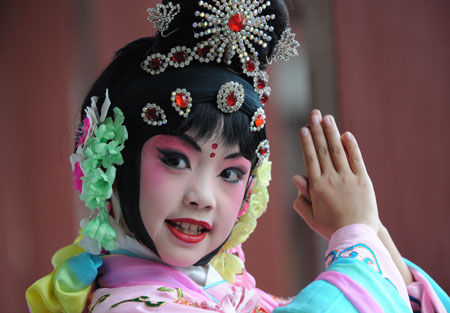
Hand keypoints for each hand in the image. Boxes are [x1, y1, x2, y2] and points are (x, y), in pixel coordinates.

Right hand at [292, 110, 379, 240]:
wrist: (356, 236)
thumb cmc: (331, 228)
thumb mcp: (310, 216)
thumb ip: (301, 198)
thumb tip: (296, 177)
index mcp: (316, 187)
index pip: (310, 158)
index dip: (306, 142)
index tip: (303, 129)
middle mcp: (331, 178)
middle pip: (322, 150)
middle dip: (317, 130)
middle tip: (314, 115)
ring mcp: (348, 178)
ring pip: (337, 151)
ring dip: (332, 133)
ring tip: (327, 118)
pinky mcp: (363, 180)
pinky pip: (356, 160)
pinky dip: (351, 146)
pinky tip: (346, 134)